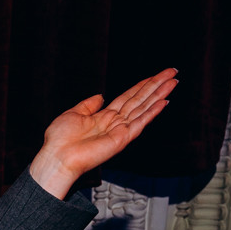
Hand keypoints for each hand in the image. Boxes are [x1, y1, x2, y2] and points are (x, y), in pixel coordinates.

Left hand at [27, 68, 178, 198]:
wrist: (56, 157)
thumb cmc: (59, 141)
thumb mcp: (72, 114)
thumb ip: (88, 105)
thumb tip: (100, 96)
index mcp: (104, 117)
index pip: (129, 97)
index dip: (143, 85)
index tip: (157, 75)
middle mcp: (115, 123)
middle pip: (140, 99)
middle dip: (157, 85)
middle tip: (173, 72)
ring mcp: (120, 131)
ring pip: (144, 108)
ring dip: (159, 94)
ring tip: (173, 82)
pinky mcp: (121, 139)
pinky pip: (140, 122)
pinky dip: (152, 112)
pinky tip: (164, 101)